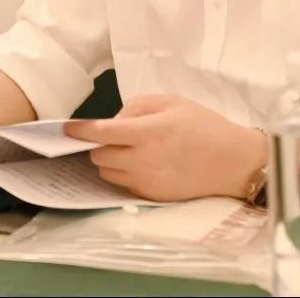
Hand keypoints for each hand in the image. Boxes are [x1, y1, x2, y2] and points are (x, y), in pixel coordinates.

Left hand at [65, 94, 266, 201]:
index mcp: (147, 132)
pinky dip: (123, 174)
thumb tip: (116, 120)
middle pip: (99, 157)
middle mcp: (142, 160)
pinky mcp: (153, 197)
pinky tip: (139, 163)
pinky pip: (124, 185)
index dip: (79, 131)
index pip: (101, 133)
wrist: (233, 161)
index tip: (66, 129)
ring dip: (108, 161)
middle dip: (97, 145)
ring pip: (108, 174)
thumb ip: (138, 106)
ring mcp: (147, 182)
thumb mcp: (172, 102)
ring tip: (127, 149)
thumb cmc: (203, 125)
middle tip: (111, 135)